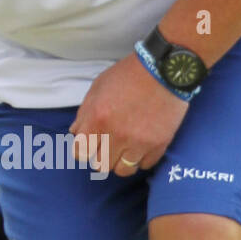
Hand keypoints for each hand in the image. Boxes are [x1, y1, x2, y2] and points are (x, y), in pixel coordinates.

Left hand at [68, 51, 189, 176]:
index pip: (80, 153)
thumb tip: (76, 132)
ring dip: (121, 161)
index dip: (83, 150)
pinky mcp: (158, 145)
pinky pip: (144, 165)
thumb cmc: (129, 74)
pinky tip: (141, 146)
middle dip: (101, 156)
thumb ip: (84, 112)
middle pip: (101, 165)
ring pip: (122, 171)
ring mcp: (138, 142)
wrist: (164, 69)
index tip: (89, 146)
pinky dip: (141, 159)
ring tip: (125, 149)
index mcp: (98, 119)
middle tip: (108, 145)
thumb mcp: (98, 86)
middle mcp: (116, 135)